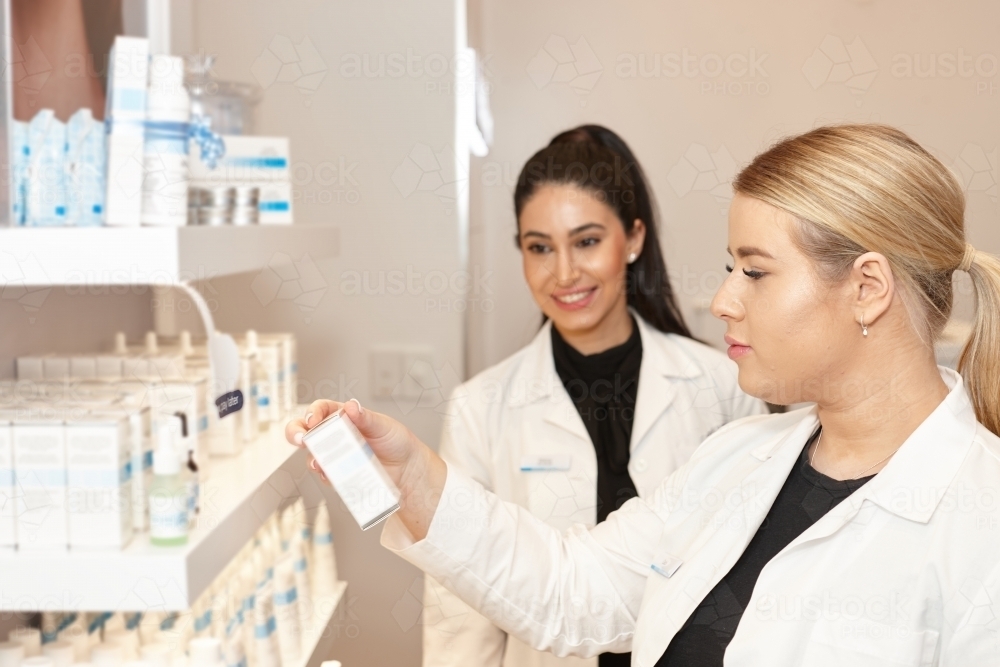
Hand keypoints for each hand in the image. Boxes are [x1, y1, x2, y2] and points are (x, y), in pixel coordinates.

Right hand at [285, 398, 447, 539]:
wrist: (406, 469)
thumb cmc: (395, 441)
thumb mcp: (383, 425)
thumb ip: (366, 417)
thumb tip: (351, 406)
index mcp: (343, 416)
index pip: (320, 409)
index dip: (313, 412)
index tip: (313, 420)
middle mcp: (335, 434)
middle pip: (305, 431)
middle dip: (296, 433)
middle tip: (301, 439)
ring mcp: (335, 455)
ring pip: (312, 455)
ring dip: (312, 458)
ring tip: (320, 463)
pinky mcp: (339, 474)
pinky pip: (325, 475)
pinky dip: (325, 475)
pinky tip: (331, 475)